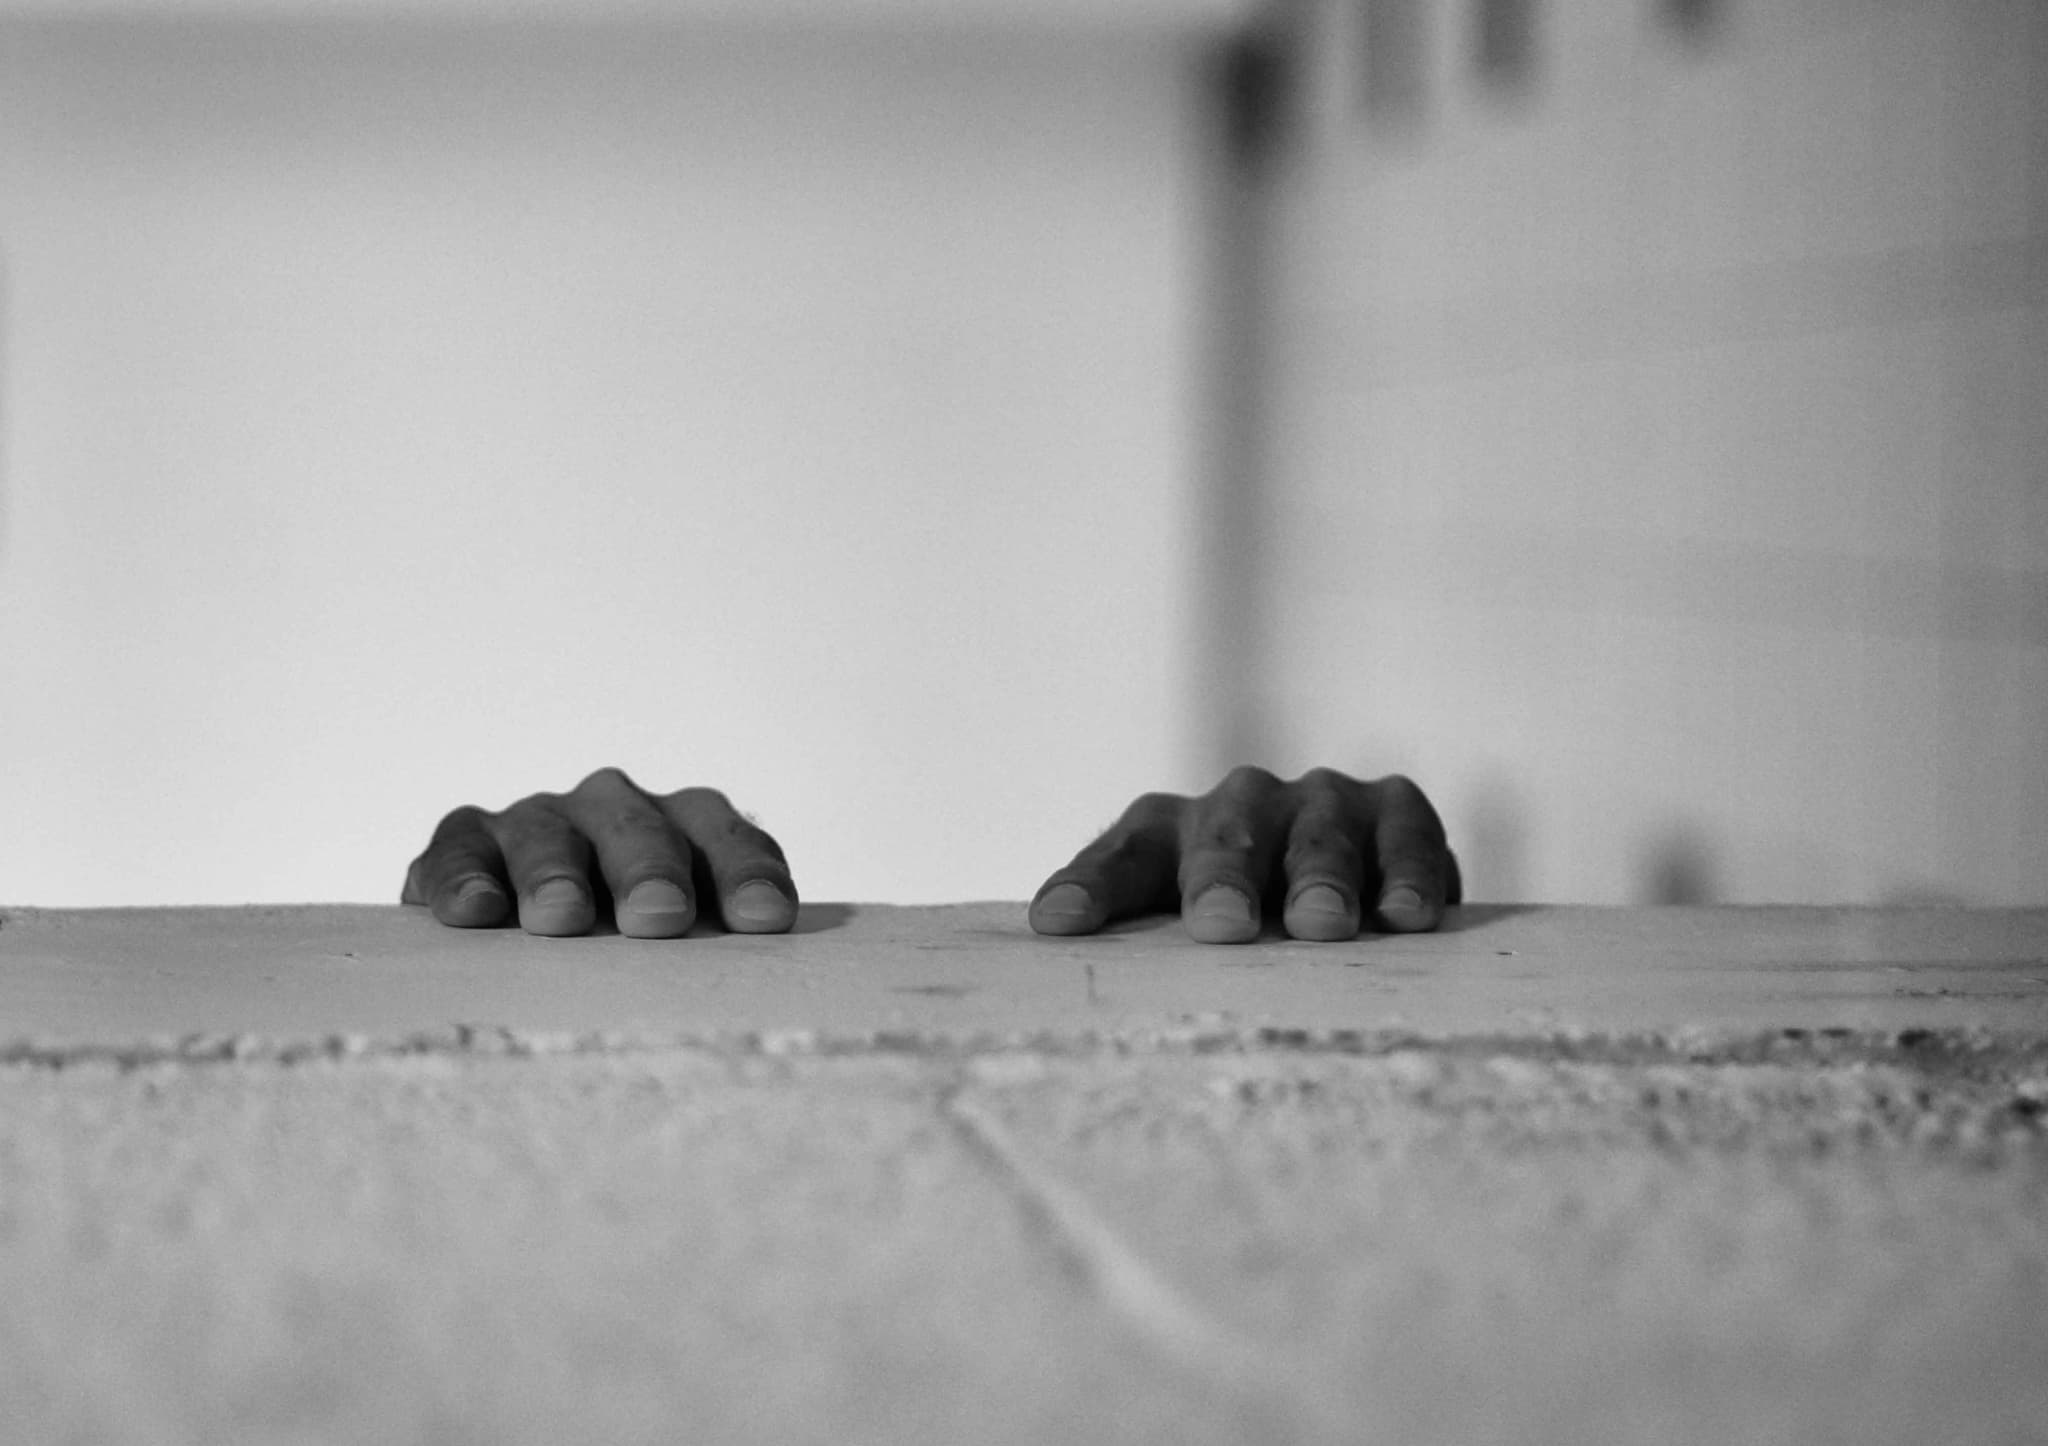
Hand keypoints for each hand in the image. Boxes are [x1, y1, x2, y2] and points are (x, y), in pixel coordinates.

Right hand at [401, 767, 797, 937]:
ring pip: (548, 833)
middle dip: (651, 869)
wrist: (522, 943)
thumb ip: (713, 961)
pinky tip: (475, 912)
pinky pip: (462, 847)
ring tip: (562, 917)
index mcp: (685, 826)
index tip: (765, 919)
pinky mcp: (468, 838)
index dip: (746, 872)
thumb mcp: (680, 952)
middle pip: (640, 827)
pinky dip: (464, 876)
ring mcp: (540, 819)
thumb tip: (750, 1008)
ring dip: (555, 872)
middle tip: (660, 916)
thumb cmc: (632, 959)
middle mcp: (614, 808)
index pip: (725, 838)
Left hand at [1027, 765, 1459, 942]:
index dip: (1092, 886)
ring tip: (1318, 922)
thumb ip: (1133, 951)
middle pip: (1224, 836)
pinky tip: (1405, 915)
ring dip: (1318, 874)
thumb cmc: (1240, 928)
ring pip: (1317, 832)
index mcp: (1169, 831)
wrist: (1352, 883)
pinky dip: (1408, 872)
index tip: (1060, 924)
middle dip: (1221, 877)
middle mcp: (1242, 803)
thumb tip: (1059, 969)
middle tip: (1221, 925)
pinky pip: (1405, 835)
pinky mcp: (1395, 810)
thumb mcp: (1176, 932)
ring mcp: (1321, 800)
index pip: (1122, 854)